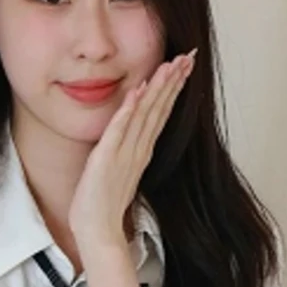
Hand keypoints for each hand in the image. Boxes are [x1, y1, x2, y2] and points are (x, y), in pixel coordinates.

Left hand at [68, 48, 196, 243]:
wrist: (97, 230)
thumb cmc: (104, 201)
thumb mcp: (119, 167)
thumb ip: (129, 147)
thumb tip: (134, 128)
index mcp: (142, 149)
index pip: (162, 111)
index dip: (174, 87)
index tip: (185, 65)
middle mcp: (138, 148)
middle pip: (159, 108)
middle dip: (174, 80)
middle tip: (189, 56)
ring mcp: (125, 153)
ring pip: (145, 114)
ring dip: (158, 88)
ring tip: (170, 65)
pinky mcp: (107, 159)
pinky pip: (119, 130)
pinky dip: (129, 110)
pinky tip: (137, 91)